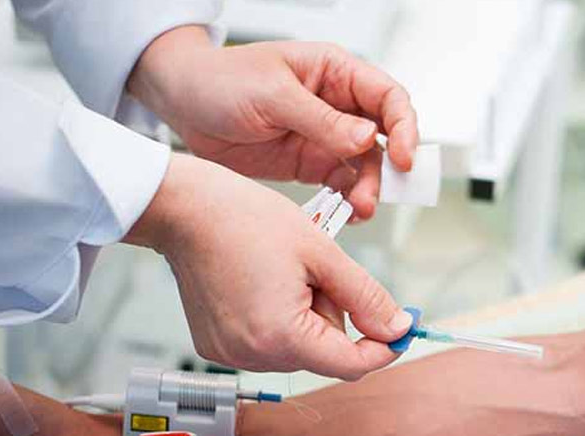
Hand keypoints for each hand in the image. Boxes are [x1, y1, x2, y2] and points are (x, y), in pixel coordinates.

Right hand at [125, 153, 412, 379]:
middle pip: (326, 353)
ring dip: (308, 314)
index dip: (383, 346)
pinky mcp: (218, 346)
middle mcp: (252, 356)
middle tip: (317, 270)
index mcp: (280, 337)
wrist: (184, 209)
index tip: (401, 325)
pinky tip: (265, 282)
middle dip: (334, 314)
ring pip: (300, 346)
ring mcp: (231, 354)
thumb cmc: (244, 220)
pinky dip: (281, 316)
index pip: (352, 365)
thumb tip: (397, 326)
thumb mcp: (322, 253)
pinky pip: (271, 341)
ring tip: (285, 272)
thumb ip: (366, 297)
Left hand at [127, 26, 418, 219]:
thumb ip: (321, 119)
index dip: (403, 127)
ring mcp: (326, 136)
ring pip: (366, 166)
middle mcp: (338, 105)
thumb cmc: (220, 80)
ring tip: (359, 208)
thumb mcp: (271, 94)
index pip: (387, 97)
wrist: (180, 104)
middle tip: (383, 192)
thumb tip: (365, 137)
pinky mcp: (310, 164)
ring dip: (369, 188)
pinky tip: (347, 212)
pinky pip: (342, 184)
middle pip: (385, 136)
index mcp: (334, 73)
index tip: (402, 157)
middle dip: (389, 167)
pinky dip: (349, 200)